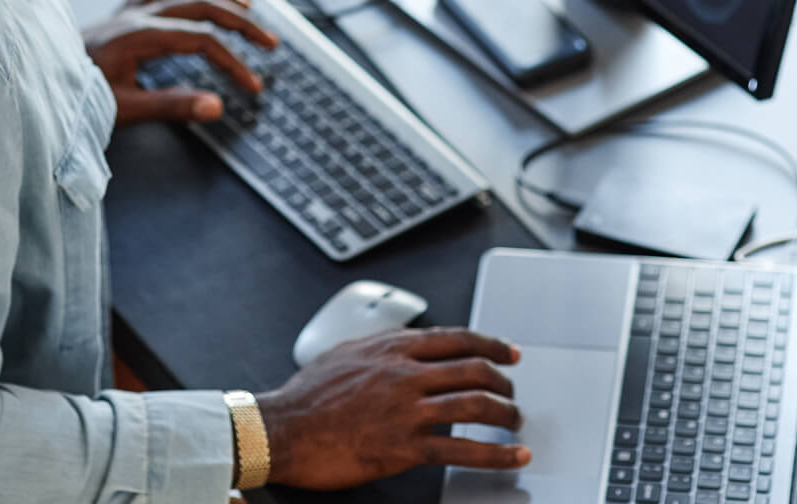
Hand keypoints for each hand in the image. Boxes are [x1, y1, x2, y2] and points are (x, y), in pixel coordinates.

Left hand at [84, 0, 278, 125]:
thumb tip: (216, 106)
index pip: (202, 40)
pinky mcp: (118, 15)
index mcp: (137, 35)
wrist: (32, 80)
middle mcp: (133, 15)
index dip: (233, 61)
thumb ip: (171, 106)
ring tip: (246, 4)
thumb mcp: (122, 109)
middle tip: (269, 41)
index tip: (252, 85)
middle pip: (200, 4)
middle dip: (241, 20)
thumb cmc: (72, 97)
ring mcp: (125, 11)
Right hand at [255, 327, 529, 489]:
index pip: (458, 339)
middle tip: (513, 395)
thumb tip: (402, 345)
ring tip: (516, 424)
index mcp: (393, 348)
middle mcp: (405, 373)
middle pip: (475, 370)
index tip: (510, 354)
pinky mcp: (403, 447)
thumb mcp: (346, 353)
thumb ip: (381, 348)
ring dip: (506, 416)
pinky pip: (461, 450)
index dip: (492, 345)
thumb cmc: (306, 396)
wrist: (280, 429)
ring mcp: (406, 410)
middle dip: (504, 383)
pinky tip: (511, 457)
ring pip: (475, 406)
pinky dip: (495, 454)